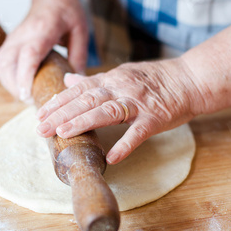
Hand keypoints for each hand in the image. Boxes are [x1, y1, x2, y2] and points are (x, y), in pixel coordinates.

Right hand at [0, 0, 87, 102]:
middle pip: (8, 63)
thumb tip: (76, 83)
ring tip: (28, 96)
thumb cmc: (67, 12)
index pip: (29, 54)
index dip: (25, 76)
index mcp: (43, 29)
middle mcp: (22, 34)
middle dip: (16, 87)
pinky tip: (21, 87)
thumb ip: (79, 57)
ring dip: (10, 85)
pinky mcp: (9, 44)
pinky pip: (1, 65)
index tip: (27, 95)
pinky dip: (8, 79)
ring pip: (1, 66)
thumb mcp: (81, 31)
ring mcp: (12, 38)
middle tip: (33, 101)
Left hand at [35, 60, 201, 163]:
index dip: (58, 102)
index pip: (78, 89)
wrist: (190, 79)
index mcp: (111, 79)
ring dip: (84, 122)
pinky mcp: (155, 118)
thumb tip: (69, 80)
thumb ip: (95, 80)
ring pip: (107, 111)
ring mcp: (138, 103)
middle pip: (86, 100)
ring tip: (63, 132)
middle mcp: (121, 88)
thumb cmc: (155, 79)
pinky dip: (125, 144)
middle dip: (61, 114)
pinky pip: (138, 132)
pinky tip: (112, 157)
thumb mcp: (122, 74)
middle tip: (41, 129)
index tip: (39, 114)